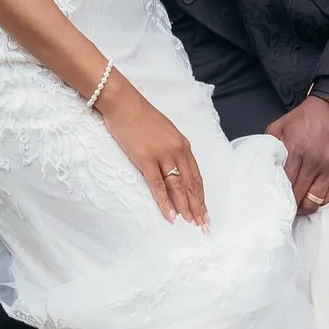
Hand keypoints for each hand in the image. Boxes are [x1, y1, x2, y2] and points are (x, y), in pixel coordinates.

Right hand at [97, 78, 207, 227]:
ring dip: (185, 207)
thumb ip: (173, 149)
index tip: (205, 212)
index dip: (201, 196)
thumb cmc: (141, 117)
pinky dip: (165, 202)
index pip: (196, 176)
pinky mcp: (145, 159)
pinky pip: (158, 185)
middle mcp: (177, 151)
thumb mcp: (165, 132)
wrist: (123, 103)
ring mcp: (162, 155)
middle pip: (191, 184)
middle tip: (204, 226)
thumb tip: (176, 168)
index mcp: (183, 145)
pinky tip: (171, 215)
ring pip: (178, 187)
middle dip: (198, 206)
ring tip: (191, 223)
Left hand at [269, 94, 328, 215]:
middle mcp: (314, 162)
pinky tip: (313, 198)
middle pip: (297, 196)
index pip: (284, 184)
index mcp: (295, 150)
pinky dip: (320, 201)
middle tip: (284, 207)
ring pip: (314, 202)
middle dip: (289, 204)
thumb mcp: (282, 124)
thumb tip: (262, 163)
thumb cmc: (309, 116)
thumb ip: (270, 144)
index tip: (274, 201)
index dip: (278, 196)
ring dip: (304, 207)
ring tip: (298, 206)